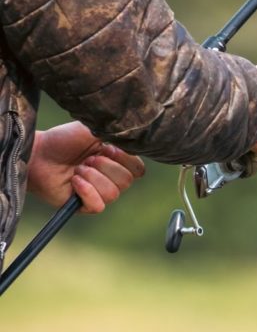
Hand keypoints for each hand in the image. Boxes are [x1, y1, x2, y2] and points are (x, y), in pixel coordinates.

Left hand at [27, 121, 144, 213]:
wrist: (39, 154)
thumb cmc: (65, 139)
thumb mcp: (93, 129)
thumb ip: (116, 133)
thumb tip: (134, 139)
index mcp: (117, 159)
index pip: (138, 168)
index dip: (126, 160)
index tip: (107, 148)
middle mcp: (110, 177)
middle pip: (127, 181)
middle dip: (107, 168)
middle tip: (88, 159)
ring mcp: (97, 192)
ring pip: (113, 194)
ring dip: (94, 178)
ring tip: (78, 169)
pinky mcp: (83, 206)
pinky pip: (98, 206)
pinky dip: (87, 192)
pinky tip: (74, 181)